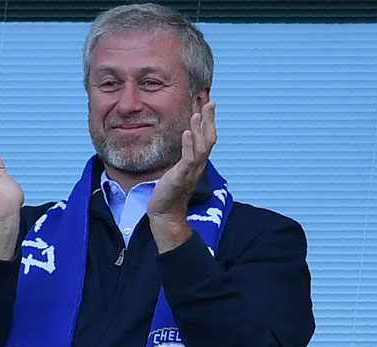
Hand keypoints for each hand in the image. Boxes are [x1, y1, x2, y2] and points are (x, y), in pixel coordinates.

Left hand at [147, 102, 216, 252]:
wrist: (165, 213)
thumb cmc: (169, 192)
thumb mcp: (178, 170)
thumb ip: (183, 157)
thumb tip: (184, 144)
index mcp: (198, 162)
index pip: (207, 138)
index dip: (209, 122)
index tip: (208, 105)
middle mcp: (198, 165)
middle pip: (209, 139)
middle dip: (210, 121)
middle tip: (211, 103)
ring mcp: (191, 171)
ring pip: (201, 147)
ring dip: (199, 129)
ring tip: (198, 114)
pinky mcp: (181, 177)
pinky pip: (188, 159)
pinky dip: (188, 145)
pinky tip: (186, 133)